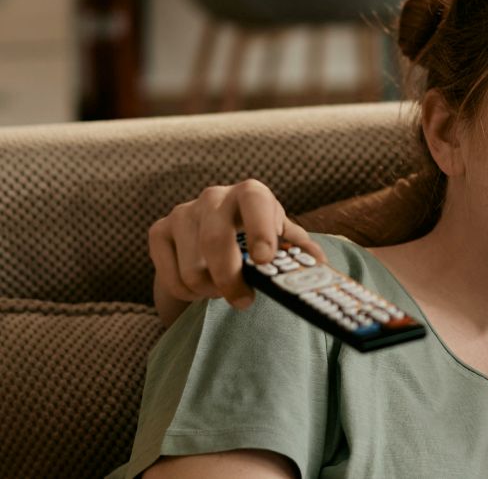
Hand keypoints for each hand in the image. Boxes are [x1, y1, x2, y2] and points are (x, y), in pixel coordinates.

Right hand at [147, 179, 325, 323]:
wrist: (213, 231)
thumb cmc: (257, 235)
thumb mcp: (283, 238)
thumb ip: (301, 251)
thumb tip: (320, 266)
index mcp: (252, 193)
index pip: (256, 203)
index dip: (260, 230)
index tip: (265, 260)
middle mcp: (214, 196)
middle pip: (215, 242)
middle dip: (231, 279)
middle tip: (244, 301)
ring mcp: (183, 212)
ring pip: (193, 268)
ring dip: (211, 290)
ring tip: (224, 287)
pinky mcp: (159, 230)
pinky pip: (172, 277)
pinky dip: (188, 293)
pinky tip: (202, 285)